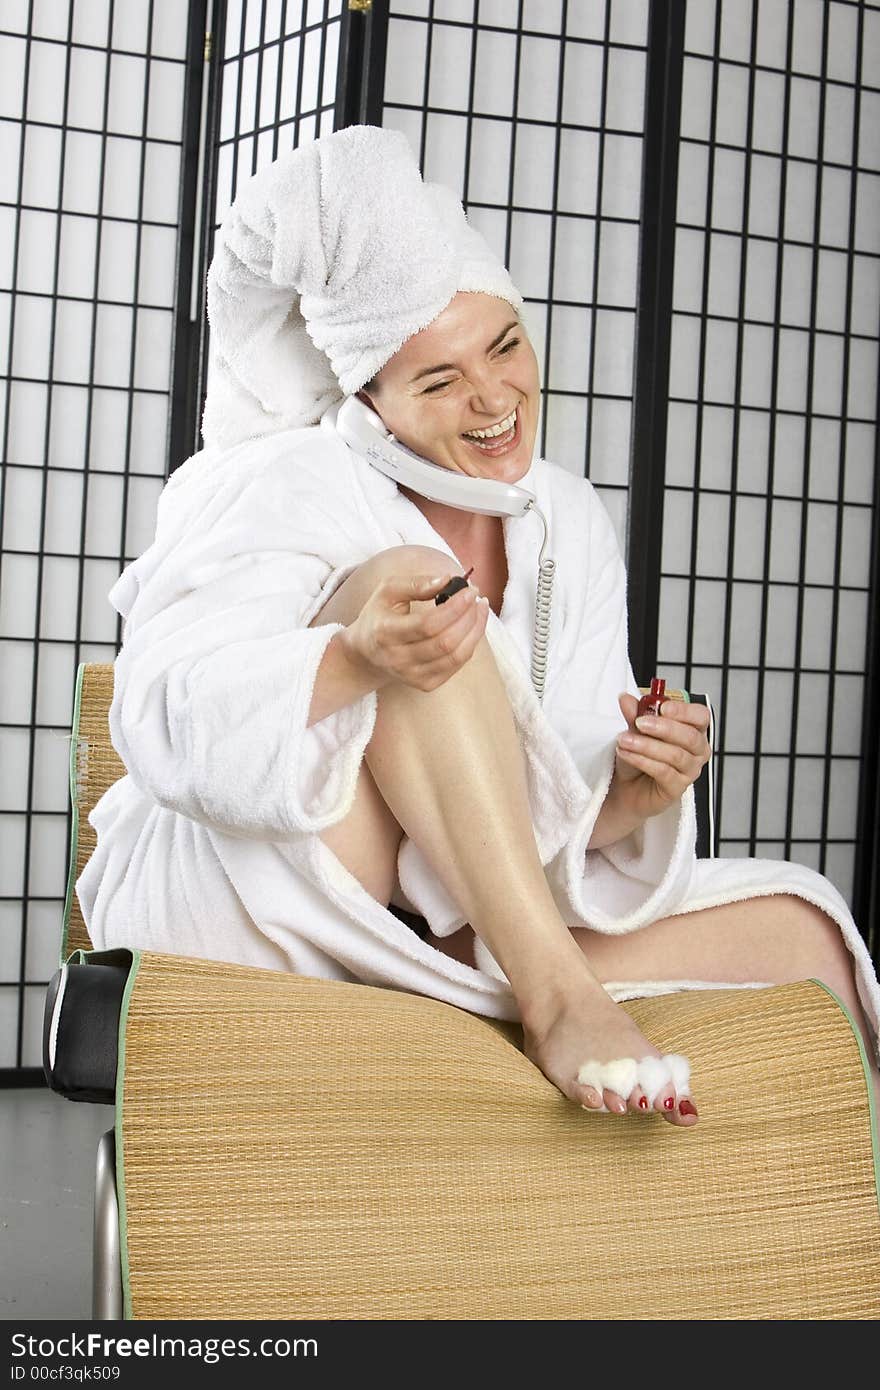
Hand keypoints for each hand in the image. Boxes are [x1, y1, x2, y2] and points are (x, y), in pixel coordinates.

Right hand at [342, 570, 489, 692]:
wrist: (366, 653)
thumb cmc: (379, 616)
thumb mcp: (387, 591)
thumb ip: (416, 583)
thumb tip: (448, 580)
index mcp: (385, 632)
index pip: (427, 624)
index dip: (454, 608)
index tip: (470, 590)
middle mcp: (398, 659)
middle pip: (445, 642)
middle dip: (469, 617)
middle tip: (477, 598)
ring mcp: (412, 675)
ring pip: (456, 656)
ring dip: (475, 630)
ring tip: (479, 610)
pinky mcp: (425, 684)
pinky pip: (456, 665)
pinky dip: (470, 644)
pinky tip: (471, 627)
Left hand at [612, 690, 710, 820]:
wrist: (627, 786)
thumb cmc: (639, 755)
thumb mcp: (635, 730)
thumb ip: (635, 714)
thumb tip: (626, 698)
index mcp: (694, 729)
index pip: (700, 716)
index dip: (684, 711)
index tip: (662, 706)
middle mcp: (697, 750)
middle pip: (690, 736)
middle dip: (663, 727)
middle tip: (639, 722)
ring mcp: (690, 771)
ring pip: (675, 755)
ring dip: (646, 745)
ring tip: (624, 740)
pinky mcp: (677, 788)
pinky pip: (663, 772)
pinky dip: (642, 760)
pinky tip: (626, 753)